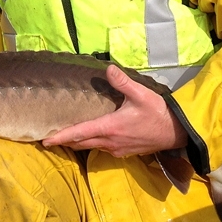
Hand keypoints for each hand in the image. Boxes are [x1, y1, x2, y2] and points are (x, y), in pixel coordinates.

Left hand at [42, 65, 187, 156]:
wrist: (176, 132)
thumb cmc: (157, 112)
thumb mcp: (140, 94)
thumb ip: (122, 82)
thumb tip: (108, 68)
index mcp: (110, 127)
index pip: (79, 134)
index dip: (61, 137)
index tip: (45, 141)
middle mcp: (109, 141)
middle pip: (81, 143)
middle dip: (65, 141)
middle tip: (49, 138)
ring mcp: (116, 149)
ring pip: (91, 147)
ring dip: (78, 143)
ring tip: (65, 137)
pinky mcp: (123, 152)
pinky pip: (102, 149)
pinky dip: (91, 144)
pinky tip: (91, 137)